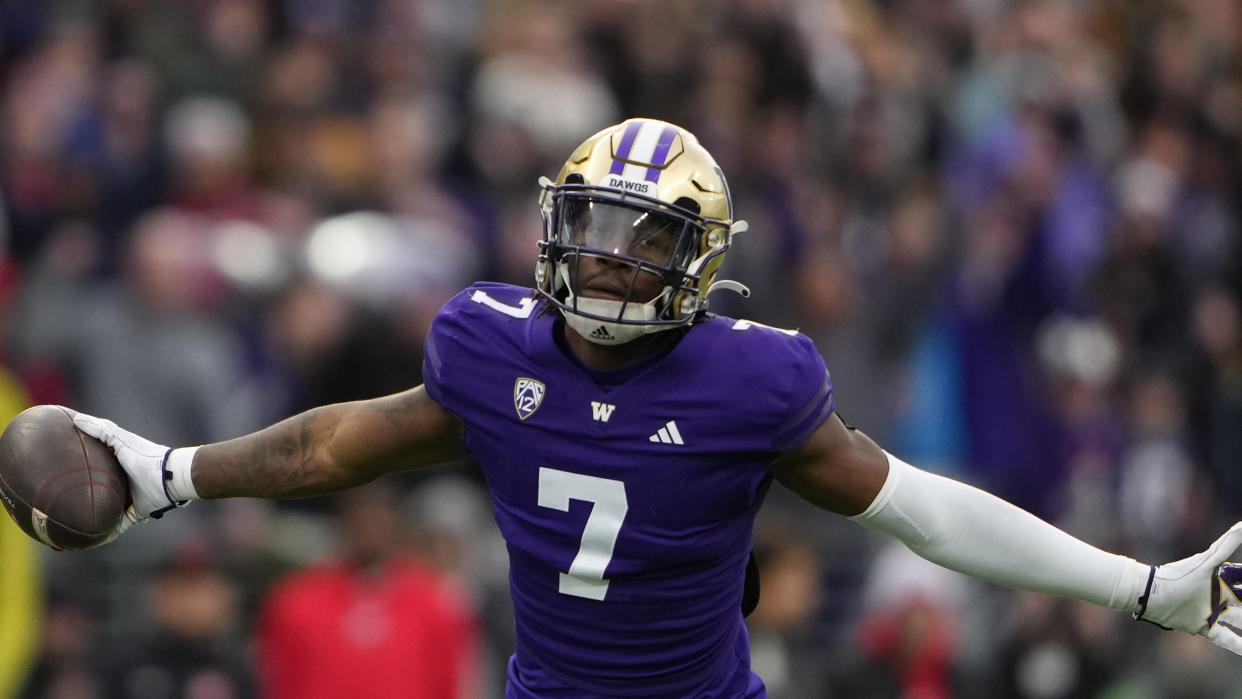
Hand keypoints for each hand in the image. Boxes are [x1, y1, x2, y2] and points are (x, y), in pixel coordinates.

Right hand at [72, 415, 185, 537]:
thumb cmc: (147, 457)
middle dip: (84, 499)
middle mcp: (123, 486)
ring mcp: (129, 501)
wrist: (171, 477)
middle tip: (62, 504)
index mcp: (119, 469)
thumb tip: (76, 420)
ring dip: (93, 520)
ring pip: (107, 513)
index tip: (62, 474)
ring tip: (73, 527)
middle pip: (100, 493)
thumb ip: (102, 430)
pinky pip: (117, 528)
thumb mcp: (122, 440)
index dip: (80, 473)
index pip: (96, 471)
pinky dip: (105, 535)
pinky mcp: (135, 515)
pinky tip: (90, 543)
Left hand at [1138, 522, 1241, 653]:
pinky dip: (1237, 645)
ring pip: (1240, 620)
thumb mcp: (1207, 561)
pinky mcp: (1204, 626)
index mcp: (1223, 579)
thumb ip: (1227, 544)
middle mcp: (1220, 595)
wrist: (1151, 594)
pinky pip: (1225, 638)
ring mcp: (1213, 611)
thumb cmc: (1179, 576)